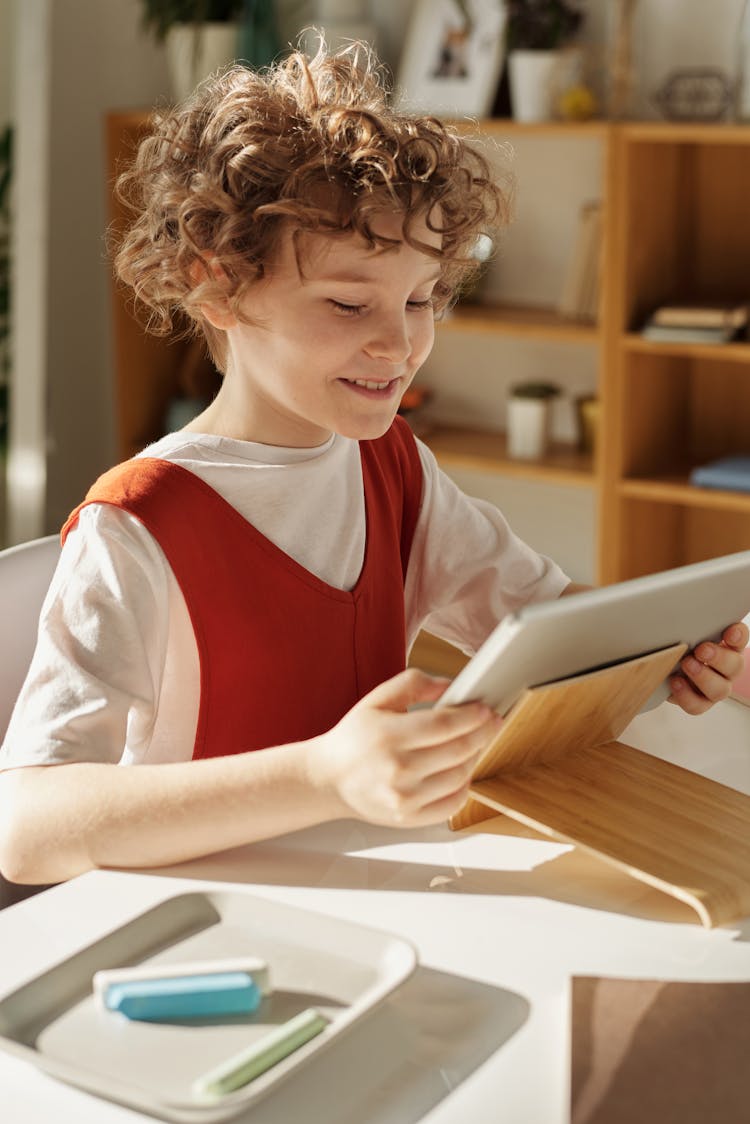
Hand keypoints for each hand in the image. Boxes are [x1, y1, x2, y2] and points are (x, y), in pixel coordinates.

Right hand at [316, 668, 501, 827]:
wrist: (328, 779)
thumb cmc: (355, 737)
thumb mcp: (377, 700)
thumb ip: (414, 683)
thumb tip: (452, 686)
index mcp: (389, 735)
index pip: (446, 724)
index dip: (473, 715)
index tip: (485, 708)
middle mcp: (398, 769)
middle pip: (459, 750)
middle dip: (483, 732)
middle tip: (491, 721)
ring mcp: (405, 798)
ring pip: (461, 776)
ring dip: (475, 756)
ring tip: (473, 743)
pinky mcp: (409, 818)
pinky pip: (453, 803)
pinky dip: (464, 786)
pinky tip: (460, 771)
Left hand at [667, 621, 748, 714]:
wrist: (667, 671)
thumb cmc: (681, 648)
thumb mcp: (687, 634)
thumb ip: (692, 625)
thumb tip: (681, 610)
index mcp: (727, 648)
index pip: (739, 639)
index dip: (738, 635)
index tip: (730, 631)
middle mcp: (726, 670)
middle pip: (735, 666)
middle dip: (719, 658)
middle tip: (701, 650)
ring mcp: (715, 688)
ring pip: (720, 689)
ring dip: (703, 677)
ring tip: (686, 664)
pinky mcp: (699, 703)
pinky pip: (697, 706)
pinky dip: (686, 695)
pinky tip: (675, 682)